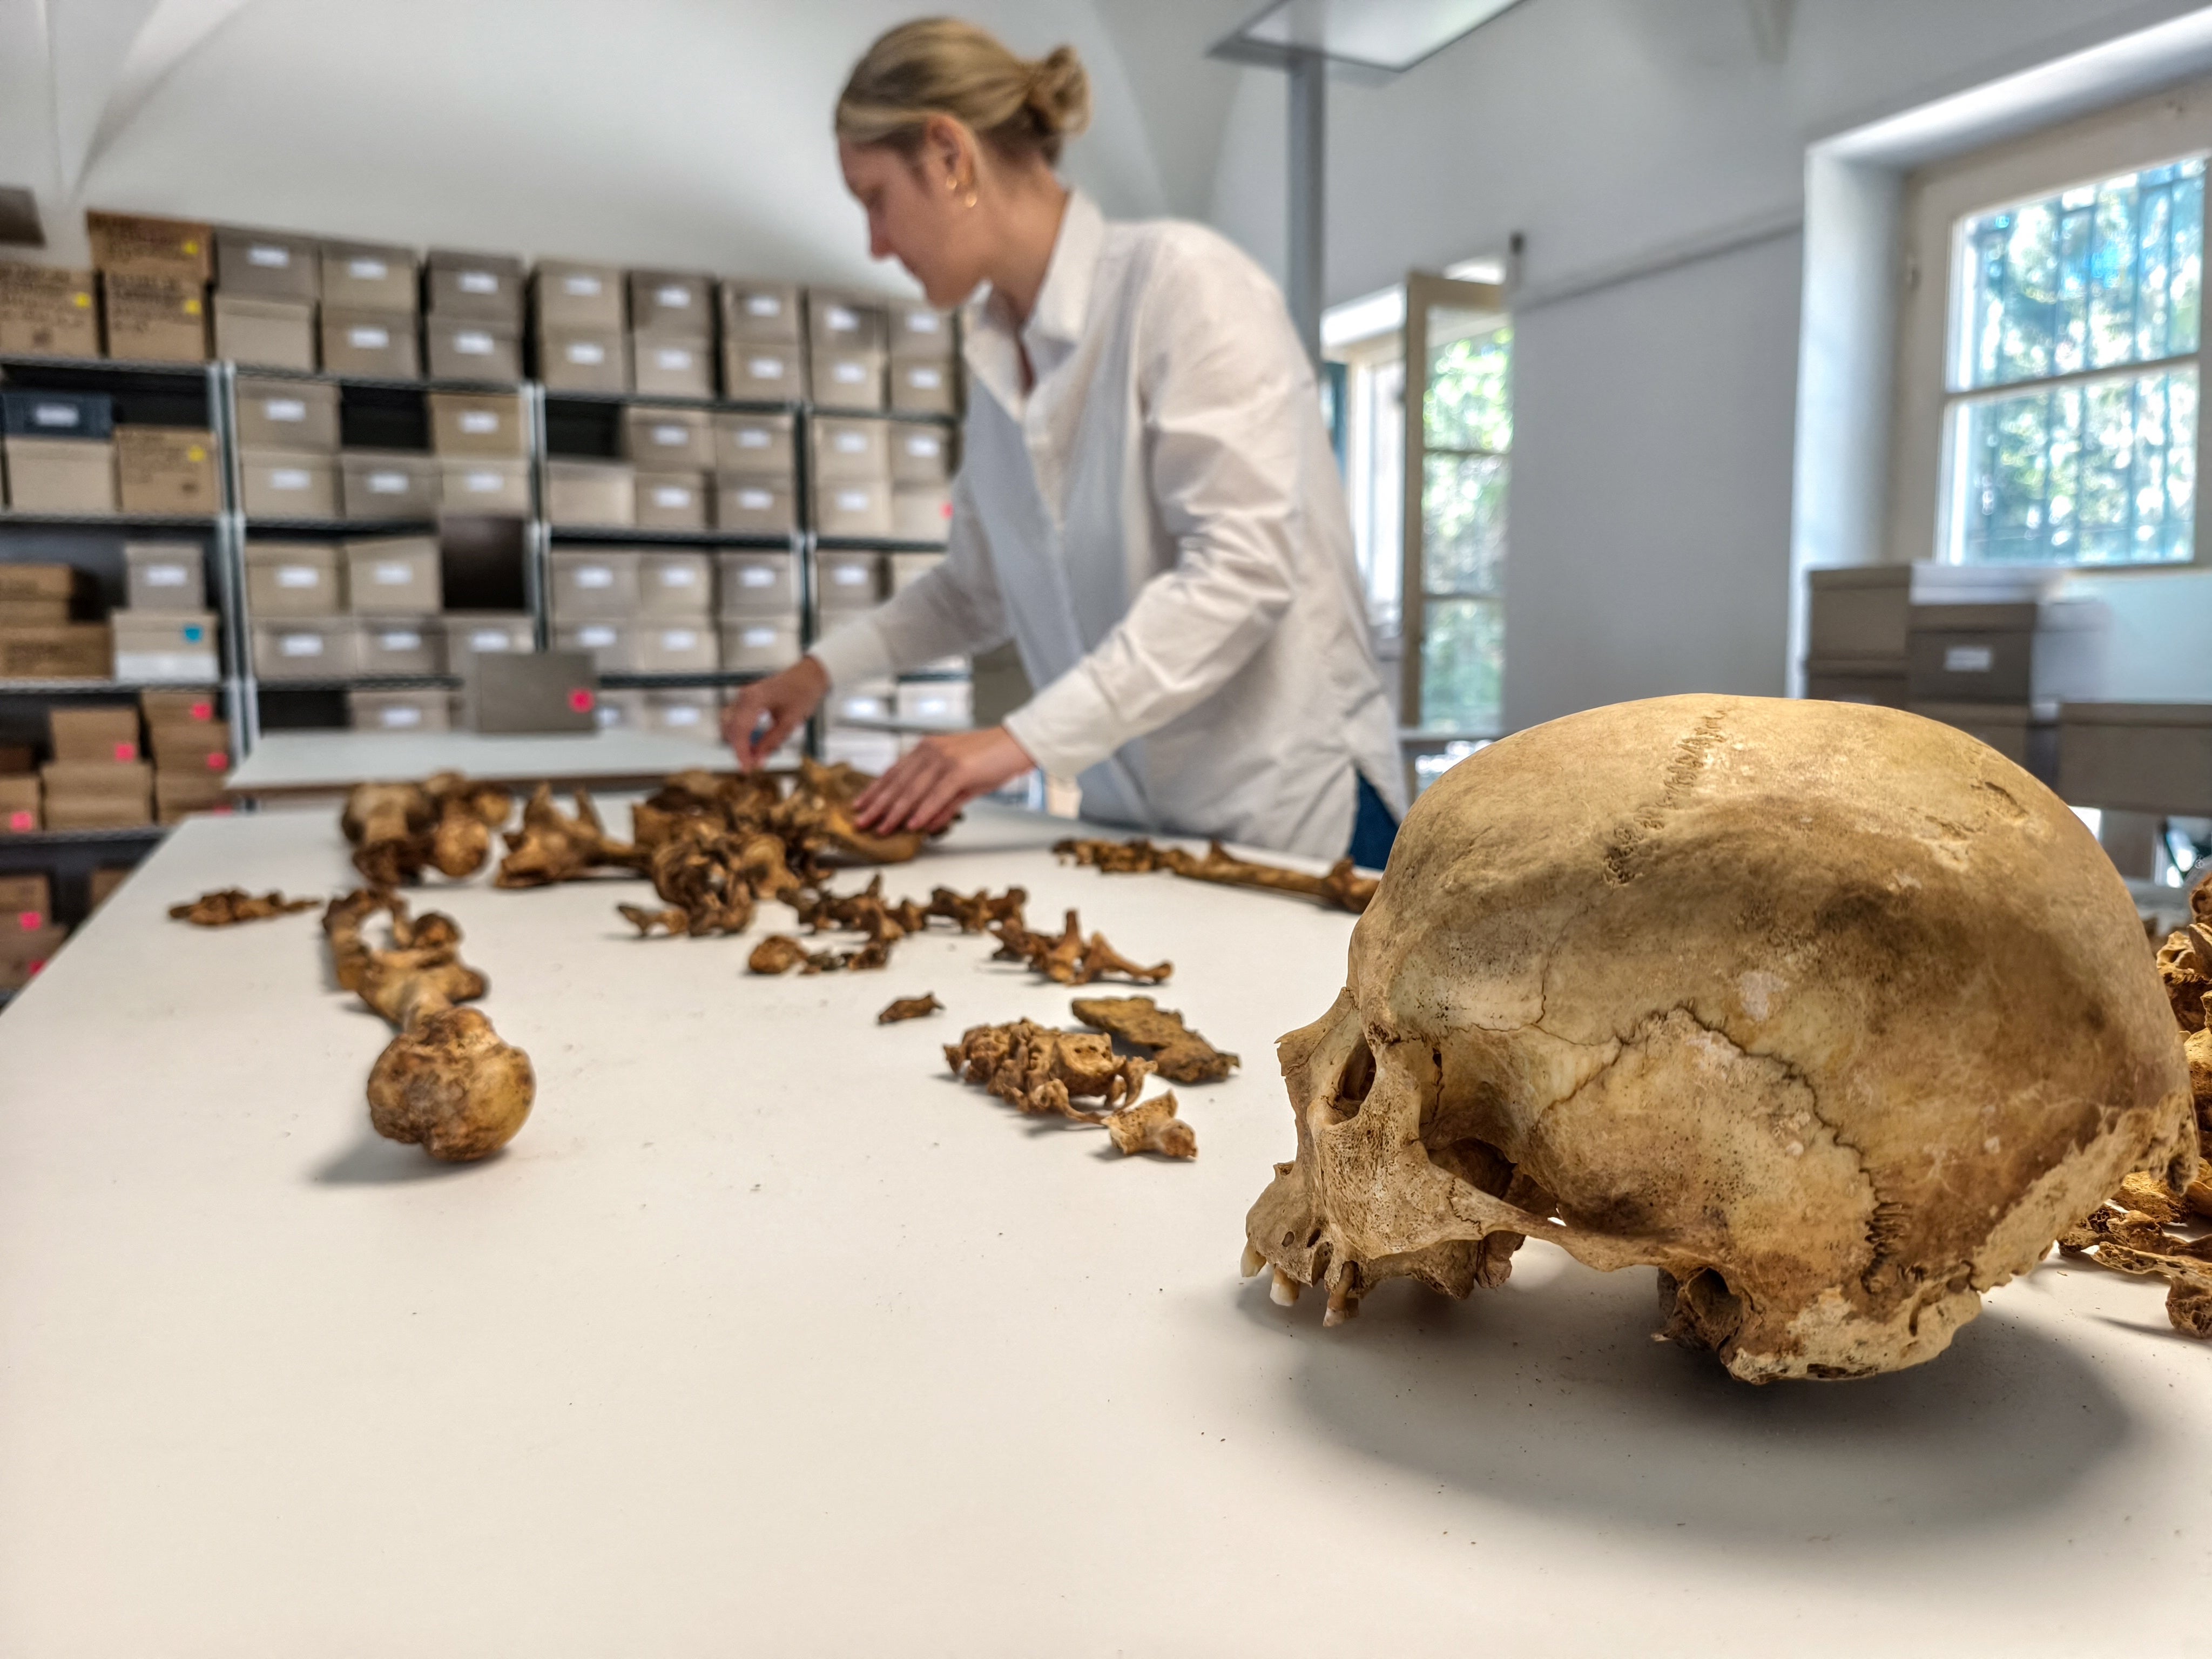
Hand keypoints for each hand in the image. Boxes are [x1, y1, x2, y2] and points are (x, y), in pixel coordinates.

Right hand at [722, 657, 828, 768]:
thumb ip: (772, 742)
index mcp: (754, 699)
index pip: (739, 730)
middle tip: (751, 765)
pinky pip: (736, 718)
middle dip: (739, 749)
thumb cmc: (803, 693)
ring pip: (729, 724)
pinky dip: (740, 733)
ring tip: (752, 756)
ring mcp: (744, 696)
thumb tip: (759, 761)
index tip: (747, 769)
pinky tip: (751, 744)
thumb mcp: (790, 722)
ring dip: (737, 741)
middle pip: (731, 728)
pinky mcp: (747, 699)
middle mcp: (744, 695)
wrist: (809, 675)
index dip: (741, 752)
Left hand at [852, 726, 1034, 833]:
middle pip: (897, 783)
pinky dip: (923, 811)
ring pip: (912, 790)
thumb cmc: (993, 759)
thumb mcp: (962, 783)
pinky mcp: (960, 769)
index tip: (860, 806)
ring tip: (881, 829)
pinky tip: (912, 824)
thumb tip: (925, 824)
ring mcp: (944, 759)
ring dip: (895, 812)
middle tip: (861, 822)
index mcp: (927, 749)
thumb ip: (942, 804)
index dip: (874, 791)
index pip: (893, 772)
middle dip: (877, 806)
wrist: (1018, 743)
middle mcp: (931, 750)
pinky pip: (936, 794)